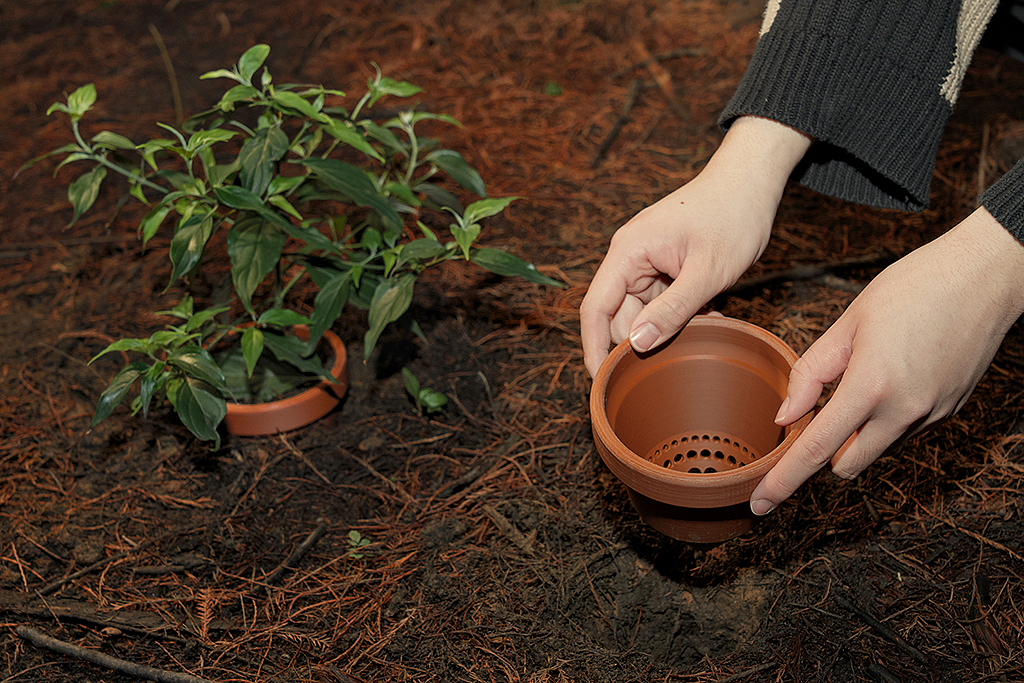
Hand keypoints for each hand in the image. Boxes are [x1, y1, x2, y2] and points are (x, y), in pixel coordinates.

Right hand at [580, 116, 811, 377]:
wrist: (751, 182)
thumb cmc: (732, 216)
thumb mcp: (707, 271)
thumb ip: (672, 311)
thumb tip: (636, 345)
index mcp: (628, 252)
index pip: (595, 308)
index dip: (593, 348)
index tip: (600, 382)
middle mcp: (630, 257)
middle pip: (619, 316)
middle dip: (643, 342)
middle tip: (678, 360)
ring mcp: (647, 262)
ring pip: (644, 313)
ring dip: (668, 330)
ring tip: (704, 331)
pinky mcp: (665, 266)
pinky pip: (662, 303)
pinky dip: (682, 318)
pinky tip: (710, 319)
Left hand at [751, 207, 1023, 514]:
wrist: (985, 276)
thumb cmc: (912, 288)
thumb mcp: (848, 324)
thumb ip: (811, 373)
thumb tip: (784, 416)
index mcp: (870, 387)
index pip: (815, 450)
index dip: (784, 481)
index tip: (761, 505)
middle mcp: (904, 412)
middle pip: (845, 464)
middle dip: (825, 451)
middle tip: (816, 412)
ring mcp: (932, 415)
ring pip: (876, 450)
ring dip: (858, 434)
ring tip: (863, 378)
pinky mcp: (949, 411)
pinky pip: (904, 432)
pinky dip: (886, 420)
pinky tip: (893, 376)